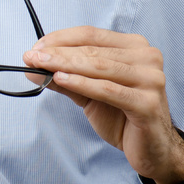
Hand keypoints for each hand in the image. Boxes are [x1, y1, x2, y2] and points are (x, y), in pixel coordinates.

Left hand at [22, 26, 183, 183]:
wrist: (152, 149)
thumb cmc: (123, 117)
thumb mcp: (90, 93)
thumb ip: (65, 77)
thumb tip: (33, 67)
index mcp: (135, 48)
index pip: (92, 35)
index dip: (60, 39)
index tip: (36, 47)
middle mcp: (147, 58)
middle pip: (93, 50)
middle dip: (57, 53)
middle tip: (31, 57)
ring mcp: (150, 79)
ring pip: (99, 67)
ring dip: (64, 65)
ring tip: (40, 66)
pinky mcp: (147, 103)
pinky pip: (108, 90)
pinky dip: (81, 84)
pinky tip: (61, 80)